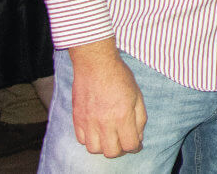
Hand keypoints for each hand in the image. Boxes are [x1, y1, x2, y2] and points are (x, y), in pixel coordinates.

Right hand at [68, 39, 146, 157]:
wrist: (95, 64)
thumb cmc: (119, 77)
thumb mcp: (137, 95)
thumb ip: (140, 118)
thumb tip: (138, 137)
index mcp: (123, 116)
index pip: (130, 145)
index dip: (136, 147)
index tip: (137, 144)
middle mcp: (104, 122)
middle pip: (111, 152)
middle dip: (120, 150)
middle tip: (123, 141)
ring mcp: (88, 122)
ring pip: (94, 149)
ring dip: (103, 146)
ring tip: (109, 136)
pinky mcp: (77, 119)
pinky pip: (81, 140)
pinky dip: (90, 140)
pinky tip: (97, 131)